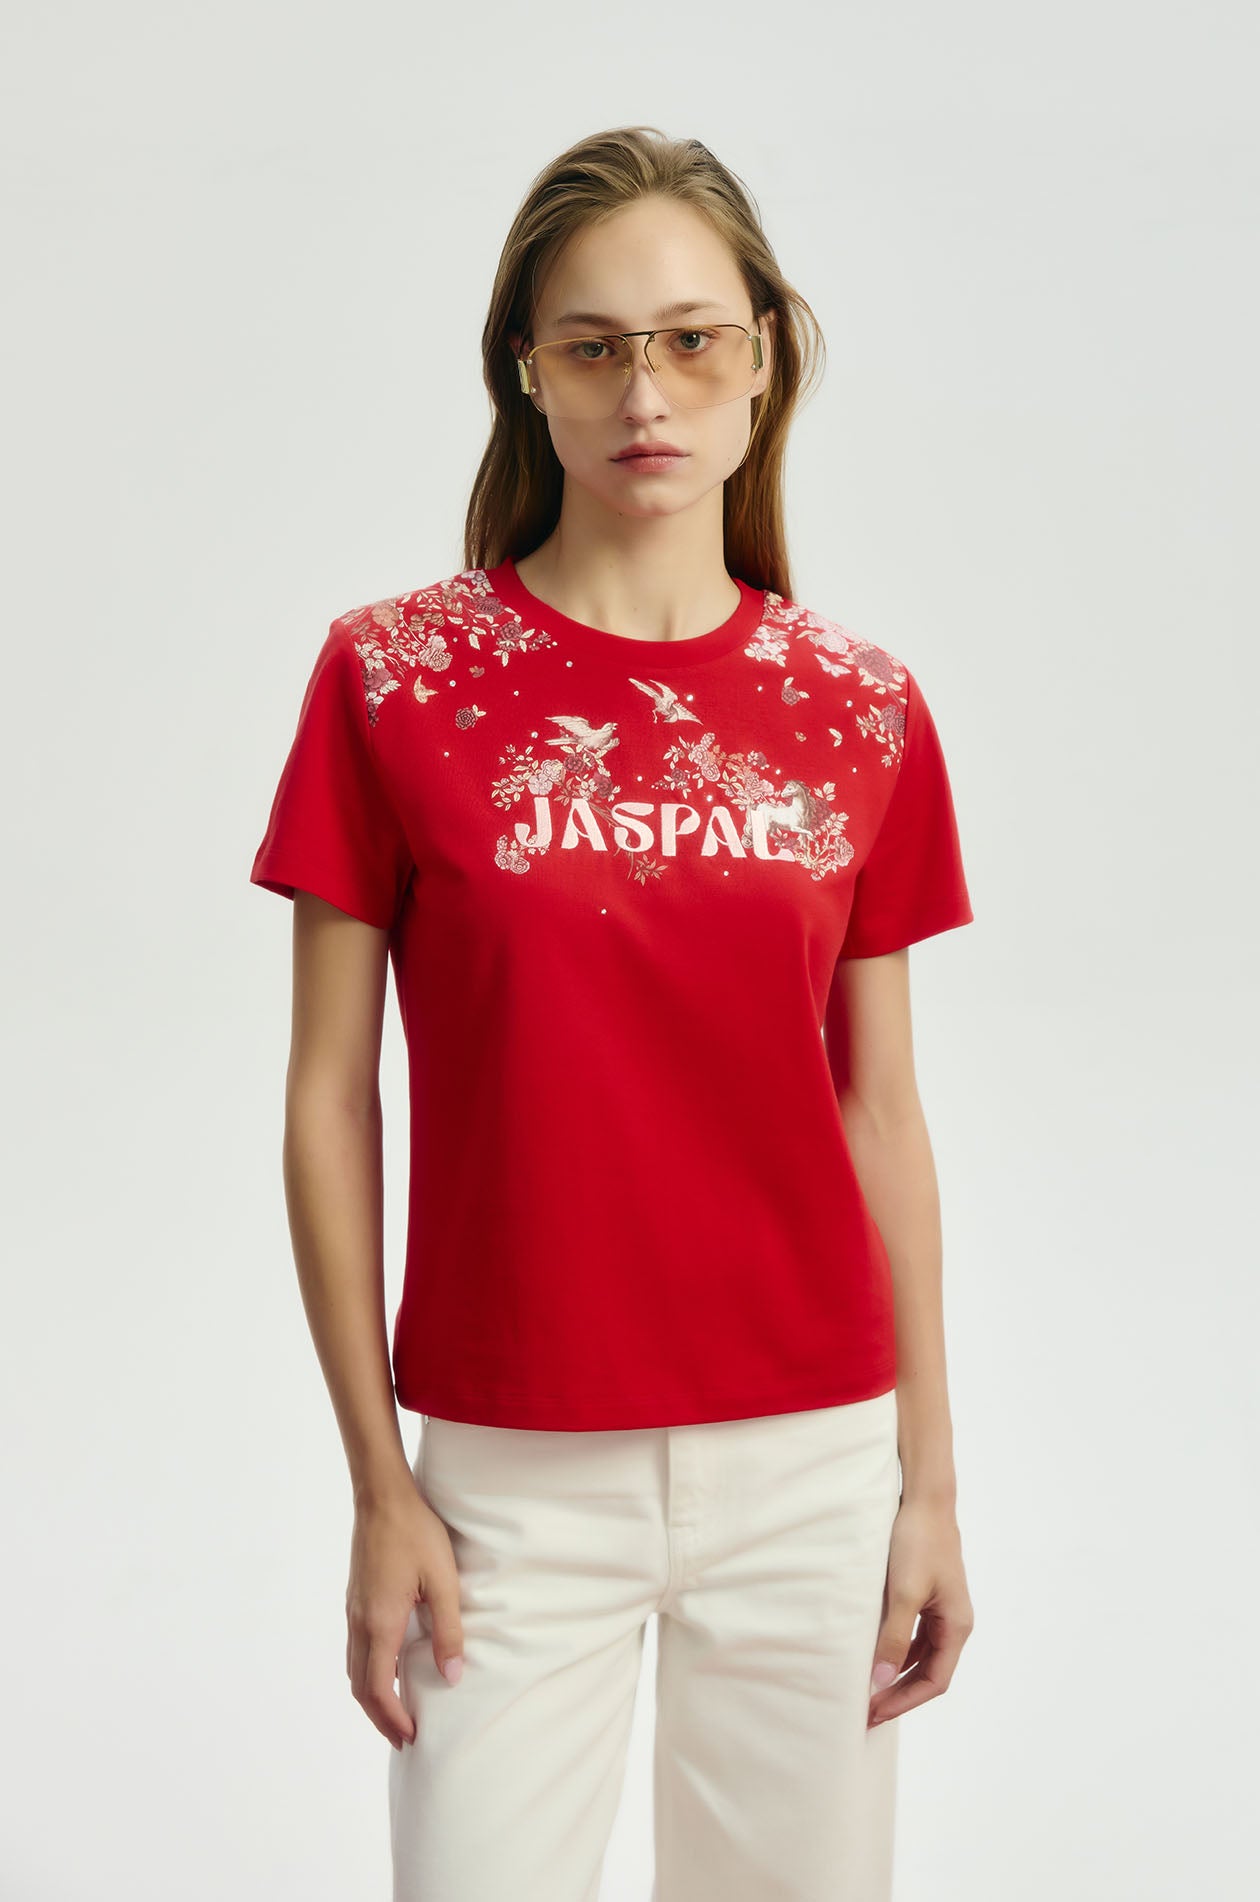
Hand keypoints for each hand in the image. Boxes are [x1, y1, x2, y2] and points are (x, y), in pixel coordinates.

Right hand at [345, 1479, 464, 1749]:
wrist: (382, 1495)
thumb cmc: (416, 1533)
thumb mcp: (443, 1581)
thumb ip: (448, 1631)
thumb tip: (452, 1678)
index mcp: (380, 1623)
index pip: (378, 1688)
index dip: (392, 1718)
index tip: (411, 1736)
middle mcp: (360, 1622)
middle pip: (359, 1686)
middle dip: (379, 1717)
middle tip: (404, 1737)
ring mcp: (353, 1609)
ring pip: (354, 1668)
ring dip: (372, 1696)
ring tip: (396, 1710)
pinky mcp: (355, 1597)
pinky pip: (356, 1648)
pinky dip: (369, 1671)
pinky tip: (390, 1667)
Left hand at [867, 1494, 973, 1727]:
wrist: (924, 1500)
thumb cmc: (917, 1543)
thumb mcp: (903, 1594)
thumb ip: (894, 1638)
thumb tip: (881, 1681)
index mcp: (956, 1626)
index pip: (934, 1681)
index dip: (905, 1700)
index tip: (875, 1712)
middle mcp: (954, 1622)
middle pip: (928, 1673)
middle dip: (899, 1693)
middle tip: (867, 1711)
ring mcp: (942, 1610)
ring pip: (921, 1655)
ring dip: (896, 1674)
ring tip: (868, 1689)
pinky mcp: (927, 1596)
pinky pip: (914, 1635)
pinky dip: (896, 1650)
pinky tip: (873, 1655)